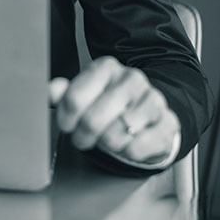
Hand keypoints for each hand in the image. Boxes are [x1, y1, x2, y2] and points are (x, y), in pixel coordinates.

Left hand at [49, 56, 179, 165]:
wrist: (150, 112)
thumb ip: (64, 93)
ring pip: (116, 134)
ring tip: (108, 138)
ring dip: (107, 144)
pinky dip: (129, 152)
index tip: (67, 125)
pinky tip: (127, 144)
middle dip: (83, 136)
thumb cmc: (111, 104)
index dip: (65, 119)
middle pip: (92, 120)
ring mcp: (153, 99)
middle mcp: (131, 79)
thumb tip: (51, 90)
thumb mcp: (85, 94)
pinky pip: (139, 147)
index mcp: (106, 68)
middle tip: (83, 138)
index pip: (73, 99)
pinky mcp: (168, 122)